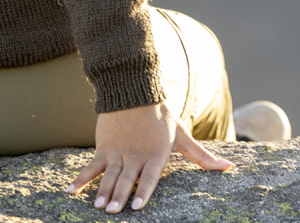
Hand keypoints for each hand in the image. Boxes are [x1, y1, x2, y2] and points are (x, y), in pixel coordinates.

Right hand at [65, 102, 232, 212]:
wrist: (133, 90)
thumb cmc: (161, 116)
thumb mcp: (182, 135)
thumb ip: (202, 156)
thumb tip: (229, 167)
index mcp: (155, 153)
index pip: (149, 176)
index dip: (143, 191)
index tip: (136, 207)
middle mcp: (135, 154)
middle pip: (125, 178)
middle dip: (118, 197)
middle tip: (112, 213)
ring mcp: (117, 151)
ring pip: (108, 174)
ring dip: (102, 191)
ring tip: (98, 208)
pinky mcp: (103, 146)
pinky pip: (90, 166)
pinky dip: (81, 179)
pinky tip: (70, 191)